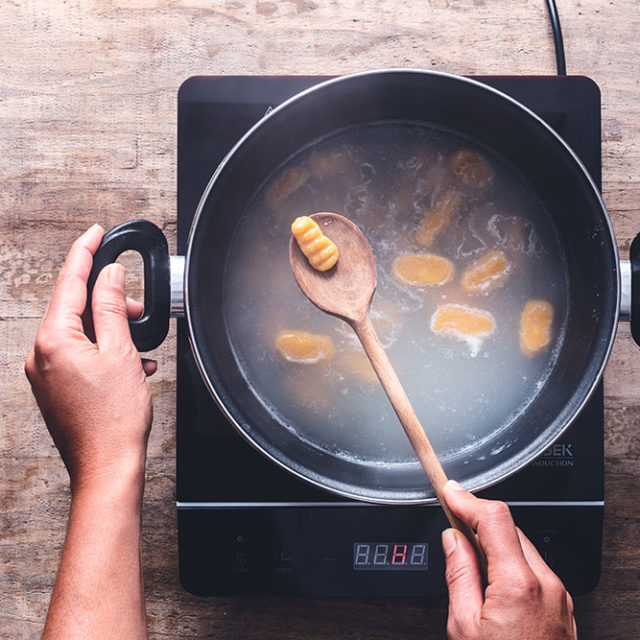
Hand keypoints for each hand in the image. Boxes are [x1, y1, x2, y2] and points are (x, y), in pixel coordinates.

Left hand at [25, 224, 155, 492]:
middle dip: (109, 301)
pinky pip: (81, 354)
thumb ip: (111, 308)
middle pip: (75, 307)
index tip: (97, 233)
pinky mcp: (57, 387)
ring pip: (81, 331)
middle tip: (138, 309)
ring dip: (111, 329)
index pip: (69, 282)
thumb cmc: (114, 417)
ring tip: (139, 343)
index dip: (85, 252)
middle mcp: (42, 355)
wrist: (107, 466)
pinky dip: (106, 351)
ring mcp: (47, 373)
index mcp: (54, 340)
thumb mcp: (121, 352)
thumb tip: (109, 276)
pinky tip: (130, 363)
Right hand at [442, 480, 576, 639]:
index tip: (450, 490)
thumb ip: (459, 574)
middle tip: (452, 519)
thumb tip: (453, 540)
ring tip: (469, 556)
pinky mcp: (563, 607)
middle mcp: (547, 584)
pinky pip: (534, 569)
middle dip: (479, 520)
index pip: (494, 518)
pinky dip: (510, 561)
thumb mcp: (464, 627)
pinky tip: (492, 578)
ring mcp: (560, 596)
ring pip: (522, 547)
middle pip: (510, 528)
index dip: (468, 499)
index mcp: (519, 585)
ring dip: (495, 541)